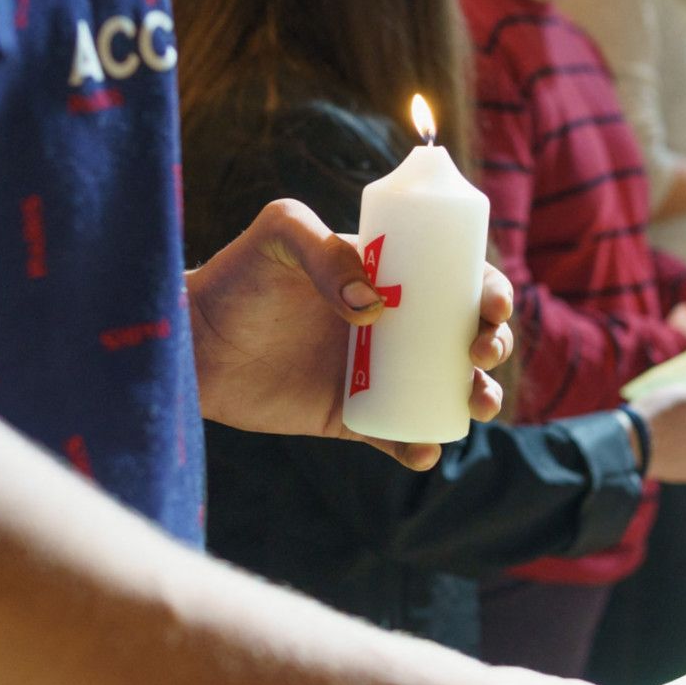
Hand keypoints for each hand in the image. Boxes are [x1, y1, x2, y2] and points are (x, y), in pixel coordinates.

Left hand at [186, 200, 513, 469]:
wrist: (193, 343)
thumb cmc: (235, 278)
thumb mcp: (278, 236)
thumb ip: (324, 251)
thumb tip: (373, 308)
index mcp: (389, 275)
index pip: (455, 278)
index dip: (487, 291)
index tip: (489, 307)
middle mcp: (392, 324)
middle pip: (464, 336)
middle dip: (492, 345)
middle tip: (478, 352)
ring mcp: (376, 373)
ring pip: (445, 389)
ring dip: (477, 398)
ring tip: (475, 403)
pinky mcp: (352, 418)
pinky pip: (398, 435)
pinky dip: (419, 446)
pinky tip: (420, 448)